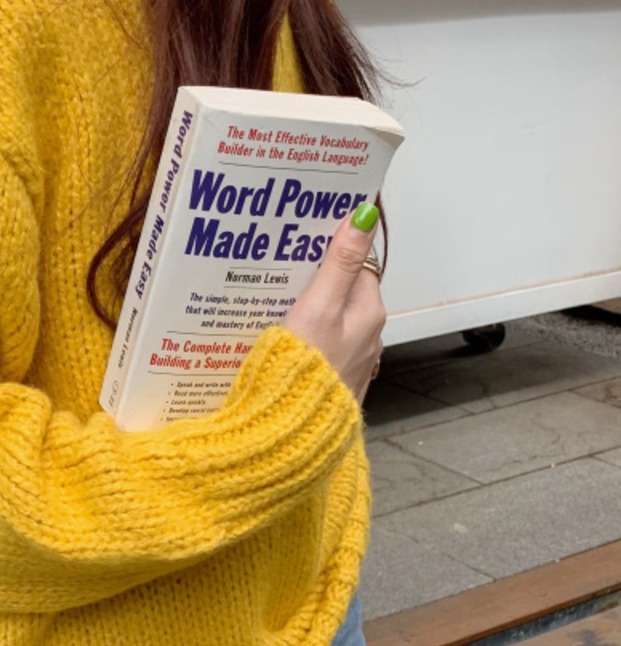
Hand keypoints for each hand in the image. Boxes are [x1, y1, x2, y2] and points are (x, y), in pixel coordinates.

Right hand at [281, 205, 385, 403]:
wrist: (293, 429)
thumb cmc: (305, 370)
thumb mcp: (320, 307)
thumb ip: (340, 262)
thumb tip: (365, 217)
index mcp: (368, 311)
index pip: (355, 265)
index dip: (331, 249)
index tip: (305, 239)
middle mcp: (368, 335)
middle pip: (343, 293)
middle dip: (318, 280)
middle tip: (282, 269)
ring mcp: (353, 359)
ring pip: (332, 322)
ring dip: (311, 311)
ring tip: (276, 303)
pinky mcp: (335, 379)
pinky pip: (323, 347)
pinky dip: (308, 338)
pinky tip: (284, 340)